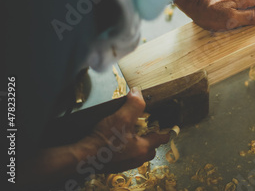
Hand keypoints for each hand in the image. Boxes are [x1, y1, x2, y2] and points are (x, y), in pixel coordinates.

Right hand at [18, 88, 168, 187]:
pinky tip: (116, 143)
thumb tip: (138, 92)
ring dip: (137, 145)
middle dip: (150, 140)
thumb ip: (133, 104)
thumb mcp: (121, 117)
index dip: (165, 132)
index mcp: (143, 148)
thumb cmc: (103, 139)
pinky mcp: (115, 166)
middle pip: (150, 149)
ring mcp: (125, 164)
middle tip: (146, 130)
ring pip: (138, 154)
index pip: (160, 139)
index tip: (168, 129)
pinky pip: (126, 157)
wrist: (82, 157)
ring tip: (130, 134)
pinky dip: (126, 150)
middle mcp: (136, 158)